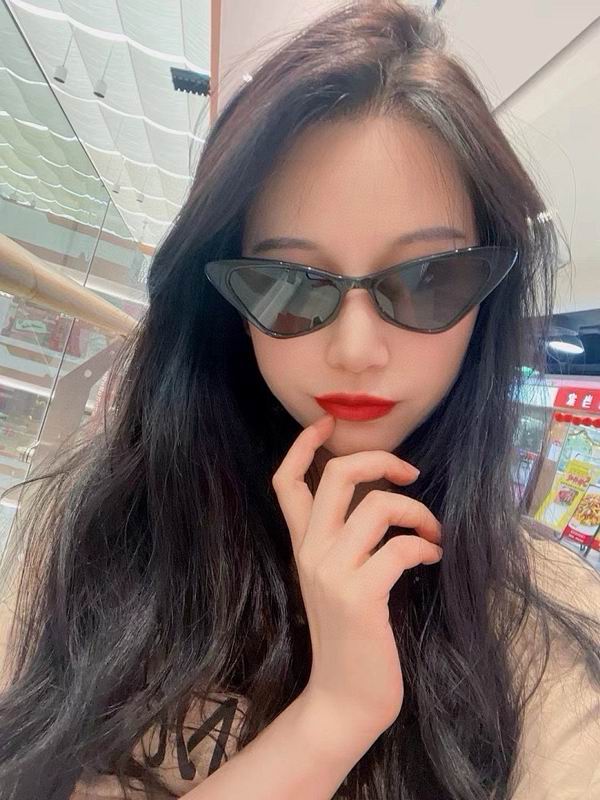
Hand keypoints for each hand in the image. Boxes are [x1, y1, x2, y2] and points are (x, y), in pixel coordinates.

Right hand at [272, 413, 442, 735]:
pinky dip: (426, 545)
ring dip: (418, 511)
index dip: (303, 445)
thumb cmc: (350, 637)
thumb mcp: (336, 580)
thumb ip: (344, 541)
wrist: (343, 700)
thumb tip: (380, 499)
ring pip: (378, 506)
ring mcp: (332, 572)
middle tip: (409, 474)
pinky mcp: (360, 595)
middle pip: (338, 476)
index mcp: (302, 545)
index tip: (328, 424)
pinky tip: (432, 557)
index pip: (286, 482)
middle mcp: (311, 551)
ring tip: (432, 532)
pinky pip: (400, 547)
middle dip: (381, 461)